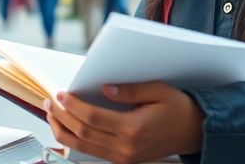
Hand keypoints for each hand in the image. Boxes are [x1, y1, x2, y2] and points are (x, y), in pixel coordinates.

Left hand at [44, 82, 203, 162]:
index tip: (61, 94)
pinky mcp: (123, 161)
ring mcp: (124, 157)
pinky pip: (92, 153)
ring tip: (52, 115)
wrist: (194, 132)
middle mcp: (126, 147)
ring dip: (63, 131)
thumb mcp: (158, 90)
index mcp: (134, 128)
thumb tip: (103, 89)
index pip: (92, 118)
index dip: (72, 106)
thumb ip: (129, 91)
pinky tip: (68, 129)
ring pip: (83, 148)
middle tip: (50, 101)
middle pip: (83, 134)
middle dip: (62, 117)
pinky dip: (76, 141)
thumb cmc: (178, 109)